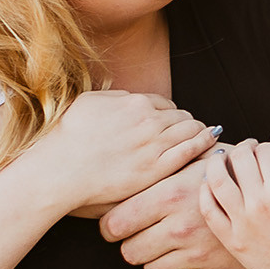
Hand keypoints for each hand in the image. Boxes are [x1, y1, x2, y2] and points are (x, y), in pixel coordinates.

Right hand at [35, 91, 215, 210]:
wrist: (59, 171)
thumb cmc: (68, 138)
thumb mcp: (90, 102)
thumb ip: (117, 98)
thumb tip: (132, 98)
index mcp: (134, 103)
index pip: (165, 103)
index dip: (168, 113)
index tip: (170, 121)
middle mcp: (148, 120)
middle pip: (181, 115)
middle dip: (184, 122)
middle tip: (187, 130)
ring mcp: (154, 145)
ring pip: (190, 129)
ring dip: (197, 131)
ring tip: (203, 135)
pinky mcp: (157, 169)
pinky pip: (191, 150)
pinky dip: (203, 143)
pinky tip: (210, 142)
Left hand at [99, 162, 259, 268]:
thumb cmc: (233, 170)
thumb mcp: (197, 159)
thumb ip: (161, 167)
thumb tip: (126, 171)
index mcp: (169, 196)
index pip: (115, 224)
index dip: (110, 225)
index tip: (116, 222)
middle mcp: (178, 228)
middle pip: (129, 252)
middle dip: (131, 243)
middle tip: (140, 233)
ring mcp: (196, 255)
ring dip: (153, 259)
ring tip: (164, 244)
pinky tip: (183, 256)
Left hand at [197, 141, 269, 268]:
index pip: (265, 150)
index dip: (266, 146)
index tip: (268, 151)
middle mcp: (260, 203)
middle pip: (240, 159)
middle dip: (243, 148)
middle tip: (246, 149)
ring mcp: (243, 222)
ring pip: (216, 179)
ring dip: (216, 163)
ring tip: (222, 160)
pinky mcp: (232, 240)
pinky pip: (209, 209)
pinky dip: (206, 191)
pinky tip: (210, 184)